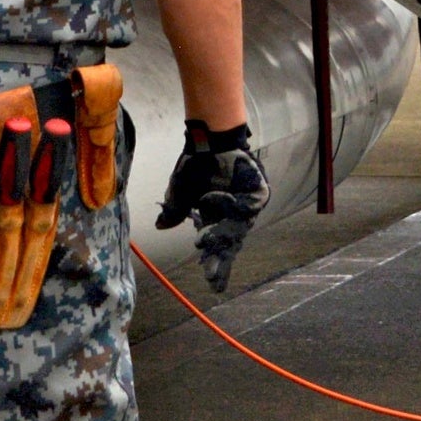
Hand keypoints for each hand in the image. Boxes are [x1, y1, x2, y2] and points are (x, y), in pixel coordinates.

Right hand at [157, 121, 268, 292]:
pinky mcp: (259, 192)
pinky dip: (239, 215)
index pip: (216, 245)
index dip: (213, 263)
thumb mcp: (181, 191)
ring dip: (227, 241)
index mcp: (216, 217)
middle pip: (229, 242)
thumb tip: (161, 225)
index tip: (211, 282)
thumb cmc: (196, 164)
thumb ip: (175, 209)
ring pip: (240, 228)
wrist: (209, 138)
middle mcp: (233, 214)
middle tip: (214, 276)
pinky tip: (228, 227)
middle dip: (221, 260)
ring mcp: (247, 204)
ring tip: (216, 255)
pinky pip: (251, 206)